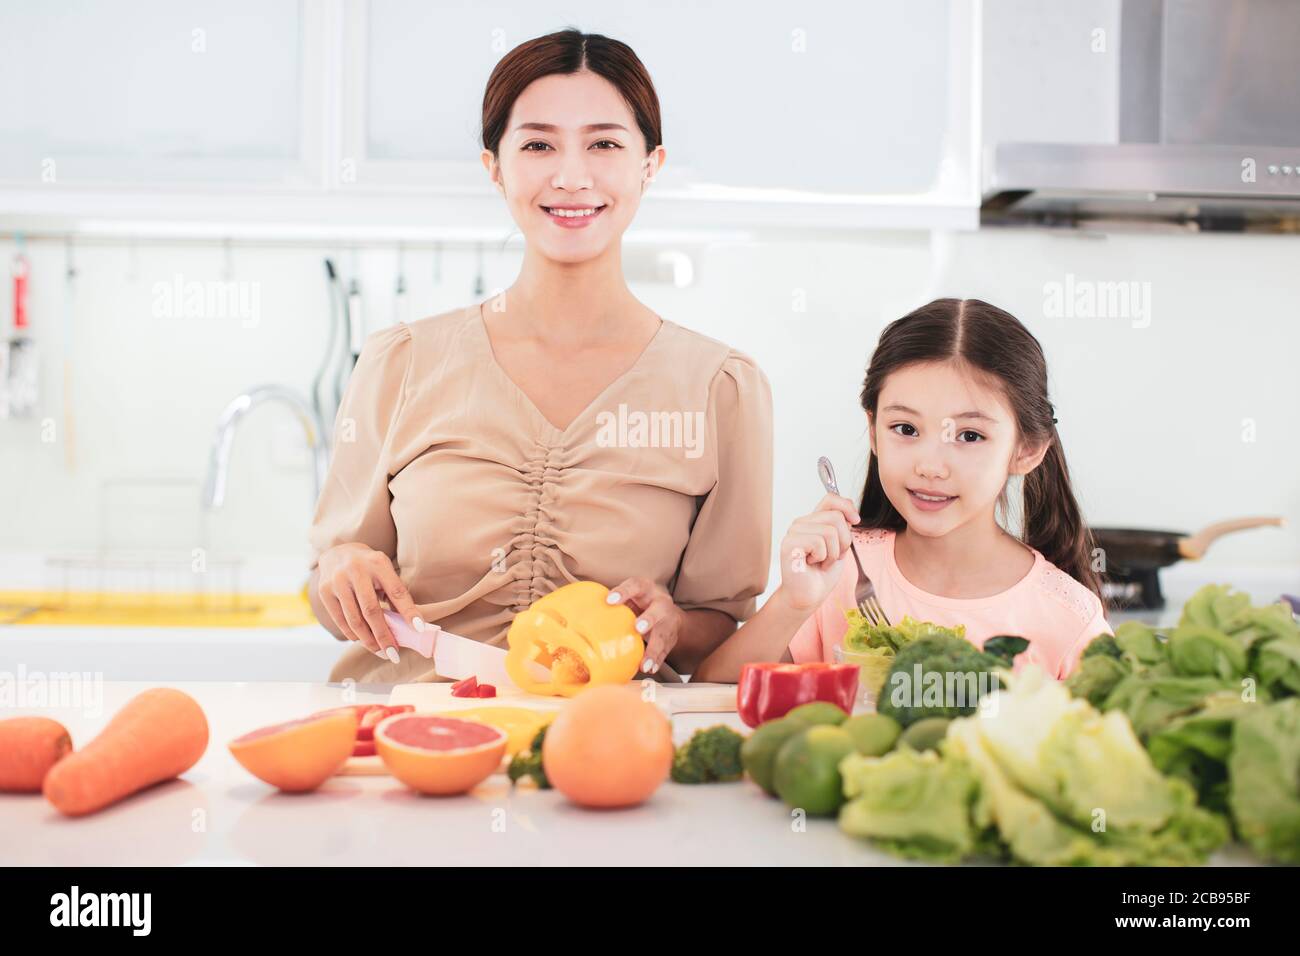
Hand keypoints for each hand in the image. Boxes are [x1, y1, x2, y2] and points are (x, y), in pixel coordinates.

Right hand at [316, 542, 423, 660]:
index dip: (408, 611)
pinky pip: (340, 620)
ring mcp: (338, 581)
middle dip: (384, 635)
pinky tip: (362, 641)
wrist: (338, 552)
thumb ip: (394, 594)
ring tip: (380, 651)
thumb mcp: (385, 572)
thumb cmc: (369, 567)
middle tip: (394, 653)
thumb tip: (408, 626)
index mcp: (378, 563)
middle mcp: (357, 570)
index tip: (419, 629)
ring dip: (368, 640)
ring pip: (354, 619)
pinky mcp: (324, 591)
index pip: (397, 591)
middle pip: (372, 610)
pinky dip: (352, 634)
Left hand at [605, 577, 683, 675]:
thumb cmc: (640, 603)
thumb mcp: (631, 596)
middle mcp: (660, 603)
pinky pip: (665, 650)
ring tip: (644, 664)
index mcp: (646, 589)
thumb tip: (581, 611)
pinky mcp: (671, 638)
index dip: (623, 592)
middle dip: (649, 618)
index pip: (635, 585)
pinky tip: (650, 669)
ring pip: (663, 634)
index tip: (609, 600)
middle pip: (658, 609)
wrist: (669, 613)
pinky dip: (657, 660)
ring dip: (653, 650)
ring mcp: (668, 621)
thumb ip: (615, 603)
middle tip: (638, 627)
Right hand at [778, 493, 858, 610]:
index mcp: (812, 520)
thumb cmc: (822, 573)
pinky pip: (819, 543)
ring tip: (821, 562)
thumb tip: (851, 514)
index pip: (830, 499)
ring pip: (829, 531)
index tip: (856, 520)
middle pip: (836, 517)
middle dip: (843, 541)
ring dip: (833, 553)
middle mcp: (801, 523)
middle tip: (832, 557)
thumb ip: (842, 528)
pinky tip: (812, 564)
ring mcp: (793, 532)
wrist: (808, 596)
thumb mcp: (839, 546)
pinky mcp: (789, 543)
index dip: (847, 506)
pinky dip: (823, 558)